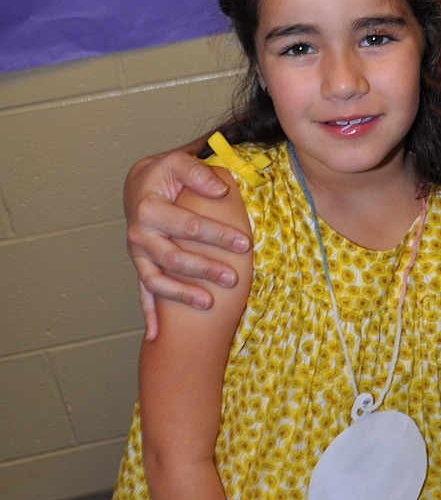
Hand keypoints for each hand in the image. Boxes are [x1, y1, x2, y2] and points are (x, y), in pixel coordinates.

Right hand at [124, 148, 250, 335]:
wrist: (139, 184)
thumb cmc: (163, 174)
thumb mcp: (179, 163)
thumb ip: (199, 174)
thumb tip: (221, 189)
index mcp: (149, 208)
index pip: (188, 226)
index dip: (217, 235)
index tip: (244, 243)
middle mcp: (139, 234)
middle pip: (173, 258)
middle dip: (204, 270)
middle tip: (233, 279)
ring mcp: (137, 253)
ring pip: (156, 280)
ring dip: (182, 294)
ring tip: (209, 304)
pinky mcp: (140, 265)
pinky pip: (143, 293)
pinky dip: (149, 315)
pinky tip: (157, 336)